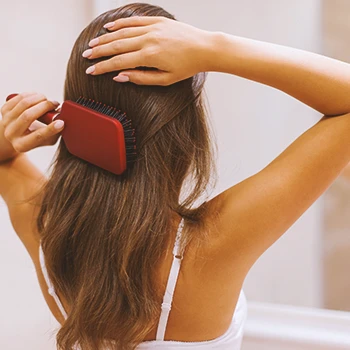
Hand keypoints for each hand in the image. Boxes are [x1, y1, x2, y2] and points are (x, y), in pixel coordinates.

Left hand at [1, 92, 63, 152]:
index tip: (61, 122)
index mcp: (22, 145)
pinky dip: (31, 94)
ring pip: (23, 104)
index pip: (37, 136)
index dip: (51, 129)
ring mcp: (6, 121)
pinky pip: (19, 97)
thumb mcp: (47, 140)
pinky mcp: (4, 110)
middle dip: (45, 107)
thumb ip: (56, 133)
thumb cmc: (36, 137)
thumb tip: (63, 121)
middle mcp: (11, 134)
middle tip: (56, 104)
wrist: (17, 134)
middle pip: (28, 116)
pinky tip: (38, 97)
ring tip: (47, 100)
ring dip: (39, 98)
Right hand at [83, 16, 214, 84]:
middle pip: (116, 45)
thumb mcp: (165, 79)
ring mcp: (152, 28)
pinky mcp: (157, 21)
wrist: (205, 48)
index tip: (90, 71)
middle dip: (99, 51)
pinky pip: (134, 20)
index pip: (118, 62)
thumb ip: (141, 78)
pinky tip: (109, 27)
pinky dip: (120, 23)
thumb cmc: (187, 67)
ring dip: (105, 38)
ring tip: (92, 43)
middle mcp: (148, 39)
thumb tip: (120, 76)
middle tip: (85, 56)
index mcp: (149, 56)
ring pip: (122, 32)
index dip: (102, 67)